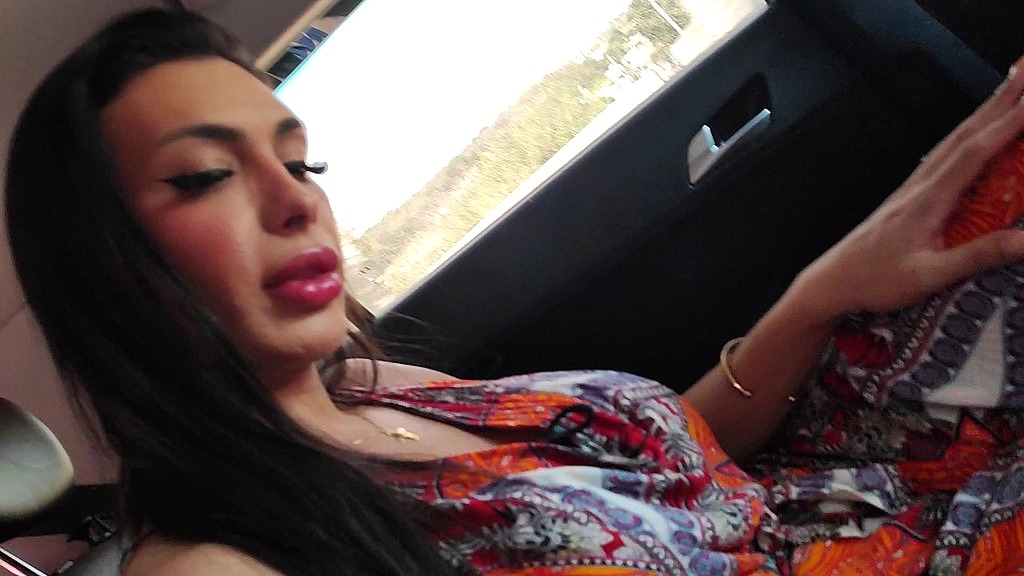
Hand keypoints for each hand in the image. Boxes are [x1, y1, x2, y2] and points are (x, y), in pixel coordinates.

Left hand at [795, 55, 1023, 318]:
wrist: (832, 282)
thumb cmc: (873, 281)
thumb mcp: (929, 275)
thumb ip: (978, 256)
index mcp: (927, 201)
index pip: (974, 153)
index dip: (1007, 125)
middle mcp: (919, 186)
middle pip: (965, 135)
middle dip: (1000, 102)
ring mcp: (912, 188)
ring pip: (953, 141)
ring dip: (983, 113)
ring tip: (1009, 89)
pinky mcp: (908, 197)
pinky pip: (942, 156)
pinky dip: (965, 136)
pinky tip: (972, 132)